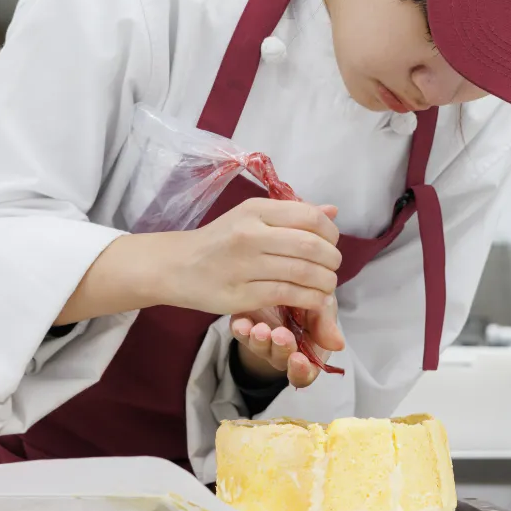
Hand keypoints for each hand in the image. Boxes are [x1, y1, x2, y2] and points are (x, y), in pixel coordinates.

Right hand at [55, 199, 340, 327]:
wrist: (178, 265)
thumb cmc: (221, 239)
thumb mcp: (252, 216)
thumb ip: (292, 213)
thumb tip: (332, 210)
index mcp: (256, 210)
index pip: (310, 217)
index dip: (330, 233)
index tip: (331, 243)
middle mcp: (251, 235)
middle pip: (311, 247)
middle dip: (332, 260)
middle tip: (332, 267)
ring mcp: (245, 265)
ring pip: (303, 273)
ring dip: (325, 282)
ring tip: (327, 285)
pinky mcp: (242, 295)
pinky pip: (289, 296)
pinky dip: (310, 299)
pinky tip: (314, 300)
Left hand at [231, 292, 344, 387]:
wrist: (289, 278)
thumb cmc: (312, 296)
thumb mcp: (324, 305)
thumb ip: (327, 323)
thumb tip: (338, 345)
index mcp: (307, 352)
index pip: (304, 373)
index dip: (301, 371)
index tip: (299, 360)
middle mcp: (283, 350)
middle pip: (280, 360)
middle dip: (280, 349)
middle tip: (281, 336)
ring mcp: (263, 339)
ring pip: (258, 348)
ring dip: (259, 341)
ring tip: (261, 330)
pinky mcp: (246, 322)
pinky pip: (240, 331)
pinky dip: (240, 329)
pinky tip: (242, 323)